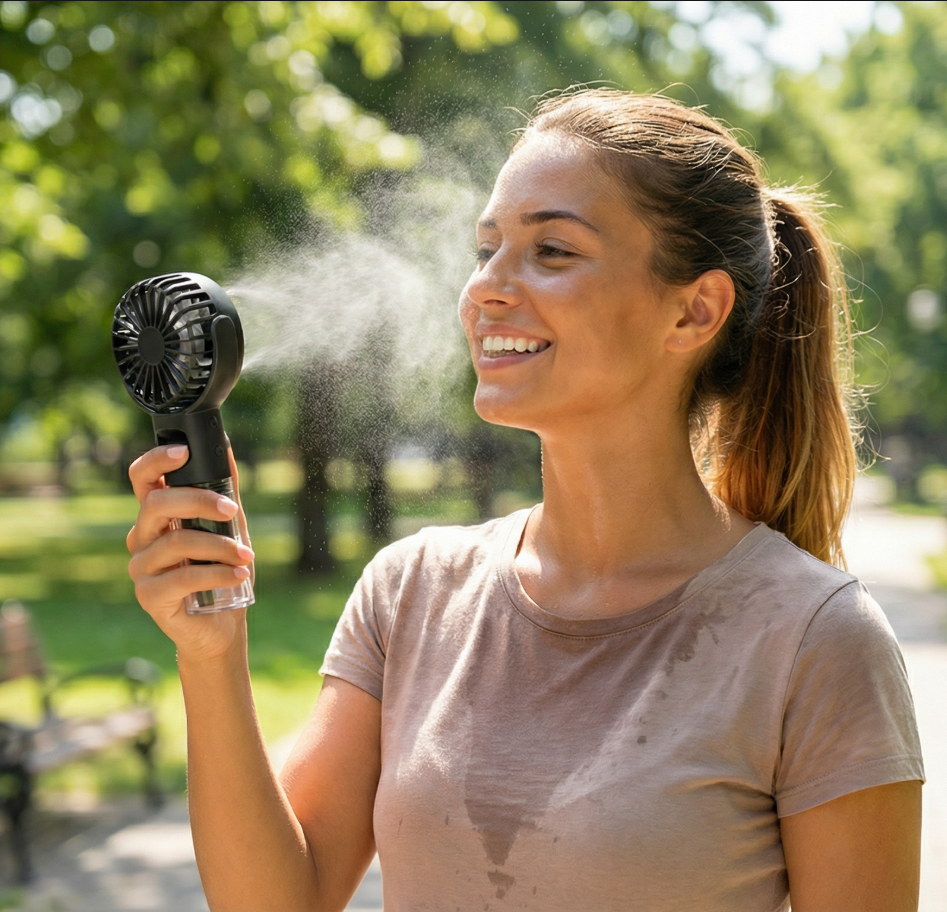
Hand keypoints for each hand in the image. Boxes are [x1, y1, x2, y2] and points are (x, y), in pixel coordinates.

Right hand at [126, 444, 253, 661]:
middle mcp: (142, 538)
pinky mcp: (149, 596)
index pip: (143, 479)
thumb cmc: (222, 573)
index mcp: (157, 517)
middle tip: (231, 511)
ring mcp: (141, 568)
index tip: (185, 451)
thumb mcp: (230, 527)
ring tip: (246, 556)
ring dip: (219, 546)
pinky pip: (183, 576)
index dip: (157, 460)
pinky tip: (239, 575)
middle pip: (157, 504)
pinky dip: (217, 573)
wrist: (221, 626)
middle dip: (199, 501)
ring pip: (176, 541)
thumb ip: (226, 491)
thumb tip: (227, 448)